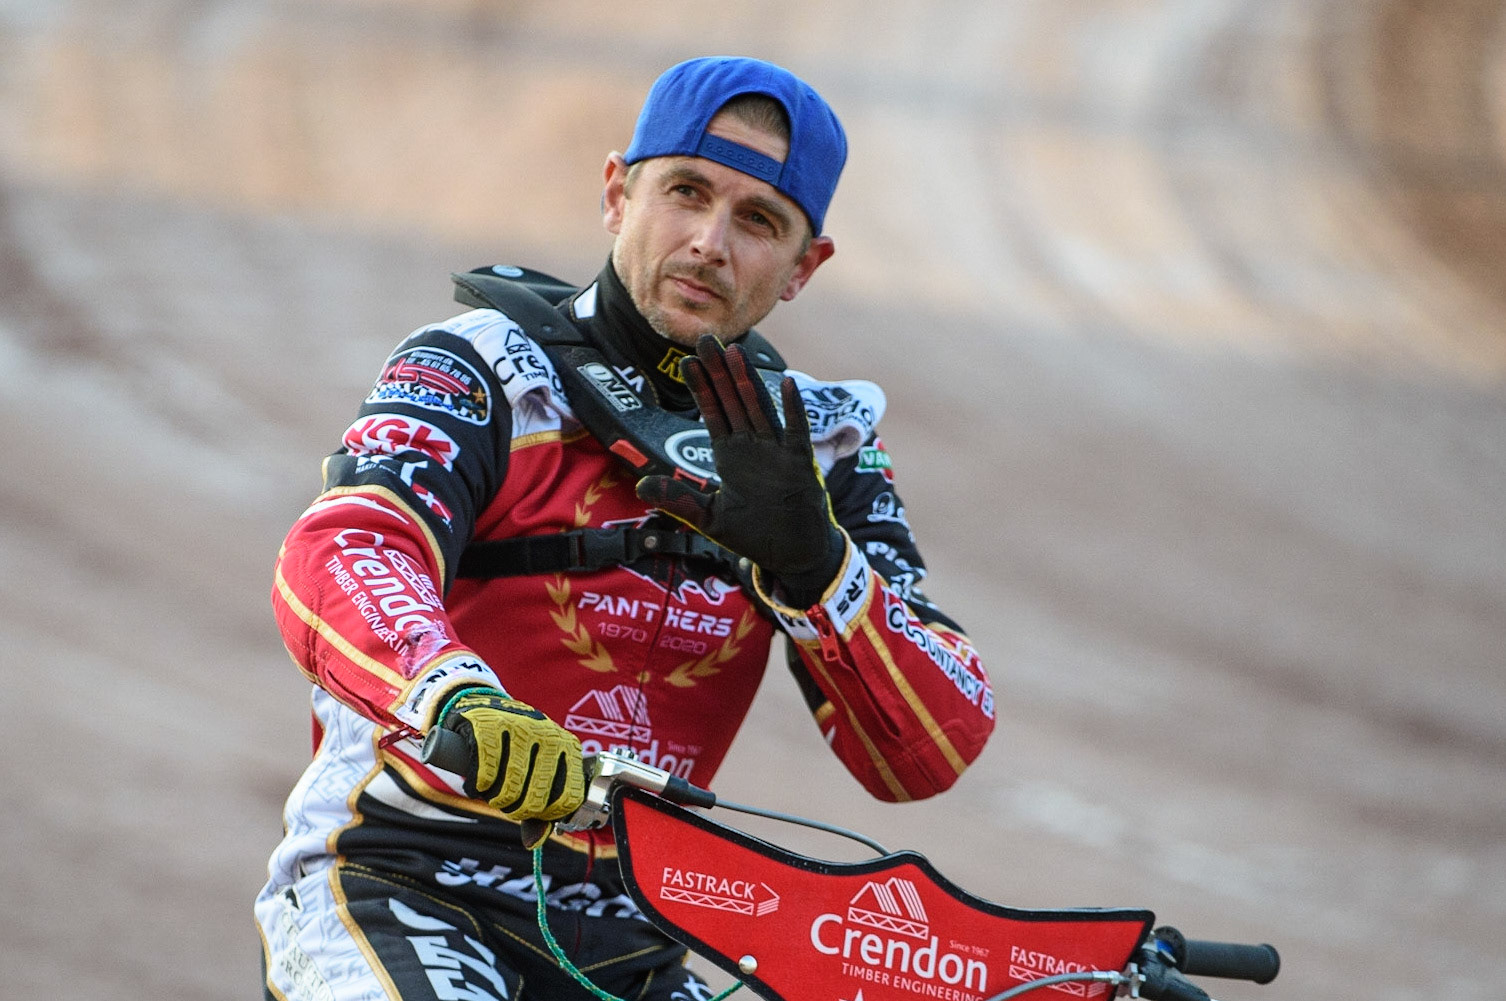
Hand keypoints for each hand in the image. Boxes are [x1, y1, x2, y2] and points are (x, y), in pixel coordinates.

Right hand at [435, 688, 585, 822]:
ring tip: (490, 791)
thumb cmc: (515, 748)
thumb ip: (539, 809)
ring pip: (509, 787)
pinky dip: (478, 784)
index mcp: (568, 747)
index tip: (531, 811)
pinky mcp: (489, 724)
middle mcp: (549, 735)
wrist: (484, 708)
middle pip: (536, 798)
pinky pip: (485, 771)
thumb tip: (533, 843)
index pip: (568, 798)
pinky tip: (477, 781)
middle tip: (504, 802)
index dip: (547, 814)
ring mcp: (520, 727)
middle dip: (515, 809)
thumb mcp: (534, 773)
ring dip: (495, 798)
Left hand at [636, 335, 843, 604]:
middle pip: (733, 401)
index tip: (686, 362)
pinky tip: (784, 384)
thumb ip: (679, 500)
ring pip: (759, 408)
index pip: (713, 413)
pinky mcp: (799, 463)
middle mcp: (752, 446)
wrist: (792, 554)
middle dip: (719, 372)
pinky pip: (795, 431)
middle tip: (706, 339)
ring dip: (748, 381)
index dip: (700, 388)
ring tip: (735, 351)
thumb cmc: (755, 535)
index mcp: (730, 456)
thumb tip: (641, 486)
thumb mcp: (710, 518)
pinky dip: (791, 409)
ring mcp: (776, 451)